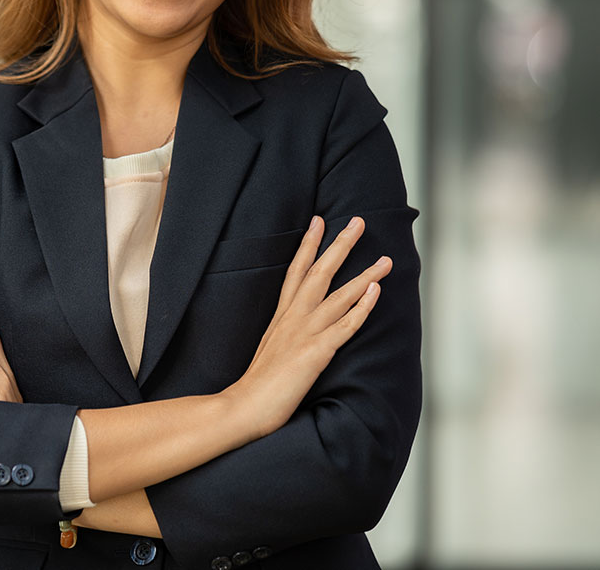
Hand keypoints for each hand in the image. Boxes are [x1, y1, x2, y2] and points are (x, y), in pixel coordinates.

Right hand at [226, 215, 390, 438]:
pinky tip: (376, 291)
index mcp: (281, 317)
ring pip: (339, 295)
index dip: (308, 245)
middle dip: (340, 245)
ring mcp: (304, 333)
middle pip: (319, 272)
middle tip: (358, 221)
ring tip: (385, 259)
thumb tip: (293, 334)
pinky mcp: (315, 352)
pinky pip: (345, 325)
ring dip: (365, 274)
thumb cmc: (256, 386)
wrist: (242, 407)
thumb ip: (283, 336)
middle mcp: (292, 318)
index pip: (296, 271)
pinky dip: (362, 306)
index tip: (318, 221)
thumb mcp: (269, 351)